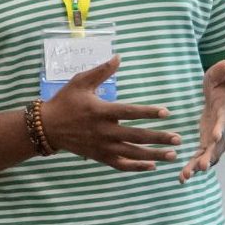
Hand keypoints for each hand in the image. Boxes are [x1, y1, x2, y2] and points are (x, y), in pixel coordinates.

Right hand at [40, 56, 180, 171]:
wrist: (46, 127)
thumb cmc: (65, 102)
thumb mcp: (80, 82)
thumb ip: (101, 71)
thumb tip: (118, 57)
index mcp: (101, 111)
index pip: (129, 112)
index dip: (148, 112)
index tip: (166, 112)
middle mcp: (104, 131)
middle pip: (136, 136)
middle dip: (159, 138)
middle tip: (178, 139)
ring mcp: (102, 146)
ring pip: (132, 153)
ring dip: (154, 155)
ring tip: (173, 155)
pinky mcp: (100, 157)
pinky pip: (121, 165)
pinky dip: (137, 167)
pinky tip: (153, 166)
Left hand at [179, 59, 224, 183]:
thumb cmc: (224, 87)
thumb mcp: (222, 77)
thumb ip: (222, 72)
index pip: (224, 121)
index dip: (221, 129)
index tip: (216, 136)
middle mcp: (223, 130)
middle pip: (219, 146)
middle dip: (210, 156)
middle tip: (202, 166)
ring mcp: (216, 140)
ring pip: (209, 156)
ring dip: (198, 166)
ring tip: (186, 176)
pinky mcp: (207, 145)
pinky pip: (200, 158)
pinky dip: (192, 168)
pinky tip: (181, 178)